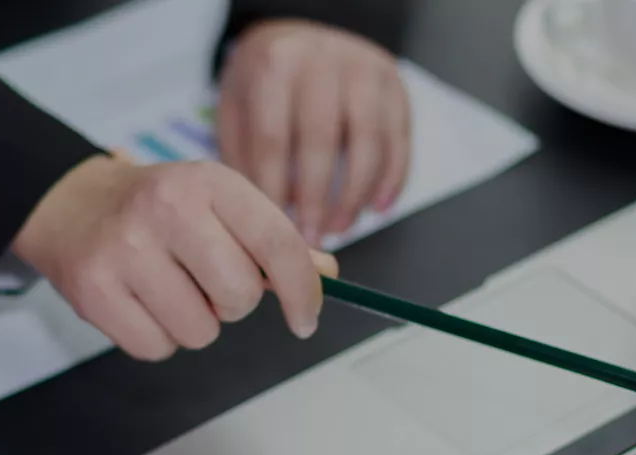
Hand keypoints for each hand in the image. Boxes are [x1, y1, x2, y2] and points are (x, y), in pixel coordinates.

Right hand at [13, 154, 339, 360]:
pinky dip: (157, 337)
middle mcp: (165, 208)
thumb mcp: (217, 203)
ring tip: (169, 289)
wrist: (72, 205)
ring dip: (194, 323)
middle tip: (208, 283)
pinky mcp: (93, 291)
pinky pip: (156, 348)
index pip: (277, 243)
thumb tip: (324, 275)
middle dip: (233, 303)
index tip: (306, 317)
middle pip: (240, 296)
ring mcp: (124, 250)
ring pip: (199, 331)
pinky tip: (141, 303)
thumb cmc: (156, 208)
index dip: (302, 291)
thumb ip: (271, 239)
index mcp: (208, 181)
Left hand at [217, 18, 410, 242]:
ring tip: (340, 227)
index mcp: (277, 63)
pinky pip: (399, 139)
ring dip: (355, 195)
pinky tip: (376, 207)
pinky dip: (392, 178)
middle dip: (316, 199)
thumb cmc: (262, 79)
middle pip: (322, 142)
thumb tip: (263, 215)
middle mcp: (324, 60)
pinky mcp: (395, 84)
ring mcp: (365, 70)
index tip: (273, 228)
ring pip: (367, 143)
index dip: (275, 190)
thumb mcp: (235, 104)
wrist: (296, 35)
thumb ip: (243, 155)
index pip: (273, 138)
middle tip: (310, 237)